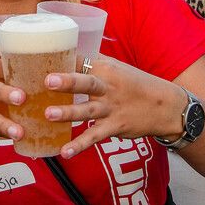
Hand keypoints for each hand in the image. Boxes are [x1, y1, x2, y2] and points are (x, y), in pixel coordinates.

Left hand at [43, 55, 186, 158]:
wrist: (165, 106)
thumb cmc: (135, 84)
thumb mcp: (116, 67)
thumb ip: (92, 61)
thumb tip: (67, 52)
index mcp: (105, 67)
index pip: (80, 61)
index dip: (61, 61)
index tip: (39, 61)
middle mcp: (108, 86)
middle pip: (86, 82)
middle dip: (67, 81)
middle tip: (47, 81)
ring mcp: (111, 107)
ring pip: (87, 110)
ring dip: (68, 113)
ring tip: (48, 115)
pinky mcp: (115, 126)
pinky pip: (95, 136)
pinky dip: (80, 145)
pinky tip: (65, 152)